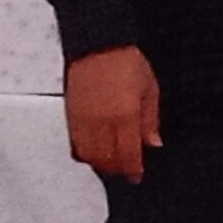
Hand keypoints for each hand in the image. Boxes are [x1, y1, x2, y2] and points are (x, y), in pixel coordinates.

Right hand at [64, 46, 158, 181]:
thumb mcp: (150, 90)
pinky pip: (75, 145)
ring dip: (100, 165)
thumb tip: (153, 143)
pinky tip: (94, 152)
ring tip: (112, 165)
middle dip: (118, 170)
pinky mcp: (70, 117)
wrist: (98, 46)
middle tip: (126, 171)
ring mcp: (83, 121)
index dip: (133, 169)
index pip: (128, 154)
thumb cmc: (126, 62)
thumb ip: (150, 121)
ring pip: (88, 156)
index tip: (137, 176)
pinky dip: (84, 154)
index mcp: (125, 116)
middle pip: (107, 160)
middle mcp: (101, 122)